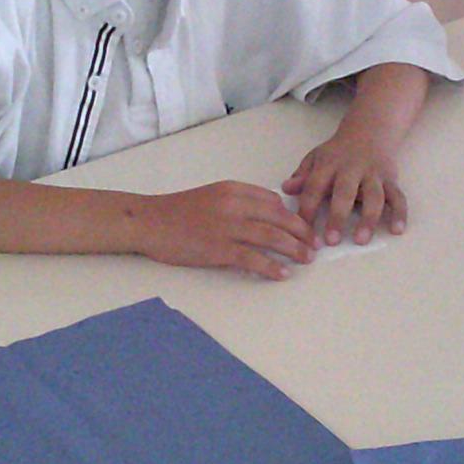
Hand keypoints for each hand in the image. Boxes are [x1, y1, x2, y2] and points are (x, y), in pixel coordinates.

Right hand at [135, 181, 315, 278]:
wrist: (149, 222)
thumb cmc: (178, 211)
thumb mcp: (212, 196)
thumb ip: (238, 202)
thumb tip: (268, 214)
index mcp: (233, 189)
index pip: (273, 200)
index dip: (292, 215)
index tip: (303, 228)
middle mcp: (234, 205)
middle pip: (280, 218)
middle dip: (302, 232)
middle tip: (314, 244)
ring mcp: (227, 227)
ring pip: (272, 237)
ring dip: (294, 249)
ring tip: (307, 259)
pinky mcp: (218, 249)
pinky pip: (253, 258)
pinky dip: (271, 267)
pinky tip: (282, 274)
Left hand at [283, 130, 406, 244]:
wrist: (369, 131)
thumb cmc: (337, 152)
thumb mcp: (316, 158)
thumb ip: (302, 176)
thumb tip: (286, 188)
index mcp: (329, 164)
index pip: (315, 186)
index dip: (308, 209)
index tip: (302, 231)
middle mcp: (352, 168)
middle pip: (345, 192)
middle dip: (338, 216)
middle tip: (331, 241)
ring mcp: (373, 174)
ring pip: (374, 196)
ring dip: (368, 218)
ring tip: (361, 240)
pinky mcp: (390, 179)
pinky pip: (397, 197)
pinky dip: (399, 213)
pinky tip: (397, 230)